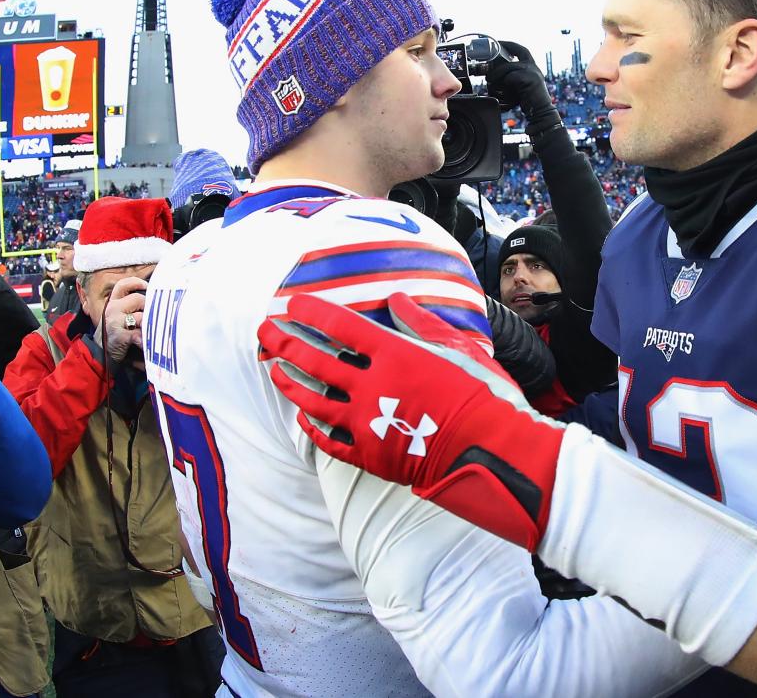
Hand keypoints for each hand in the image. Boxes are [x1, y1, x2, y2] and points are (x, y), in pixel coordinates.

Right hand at [94, 277, 147, 363]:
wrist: (101, 355)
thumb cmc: (116, 334)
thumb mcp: (120, 316)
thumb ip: (132, 306)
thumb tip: (154, 299)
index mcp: (113, 302)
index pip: (123, 285)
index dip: (136, 283)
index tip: (147, 286)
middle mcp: (112, 309)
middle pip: (138, 299)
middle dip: (149, 307)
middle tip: (153, 317)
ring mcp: (114, 321)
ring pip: (141, 315)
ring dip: (149, 324)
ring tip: (151, 331)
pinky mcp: (119, 335)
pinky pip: (139, 332)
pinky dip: (146, 338)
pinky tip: (147, 342)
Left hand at [258, 292, 565, 549]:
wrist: (491, 451)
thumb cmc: (485, 395)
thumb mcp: (460, 348)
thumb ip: (423, 323)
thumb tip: (396, 300)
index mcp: (396, 354)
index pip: (341, 326)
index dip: (312, 313)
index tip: (290, 304)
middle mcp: (374, 385)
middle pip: (317, 360)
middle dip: (286, 343)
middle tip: (265, 332)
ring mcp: (368, 423)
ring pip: (314, 400)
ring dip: (290, 383)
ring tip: (274, 370)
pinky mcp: (370, 455)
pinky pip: (330, 440)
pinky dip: (313, 427)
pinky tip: (303, 417)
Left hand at [483, 41, 559, 133]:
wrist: (541, 112)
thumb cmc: (529, 101)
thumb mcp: (520, 86)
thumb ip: (511, 78)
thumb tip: (492, 75)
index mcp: (532, 67)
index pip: (520, 50)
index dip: (509, 45)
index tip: (498, 42)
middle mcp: (533, 67)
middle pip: (511, 57)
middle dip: (497, 59)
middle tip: (487, 68)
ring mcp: (533, 72)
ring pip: (508, 68)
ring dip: (496, 75)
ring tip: (490, 82)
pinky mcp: (530, 79)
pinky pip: (511, 77)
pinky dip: (504, 85)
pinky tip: (503, 92)